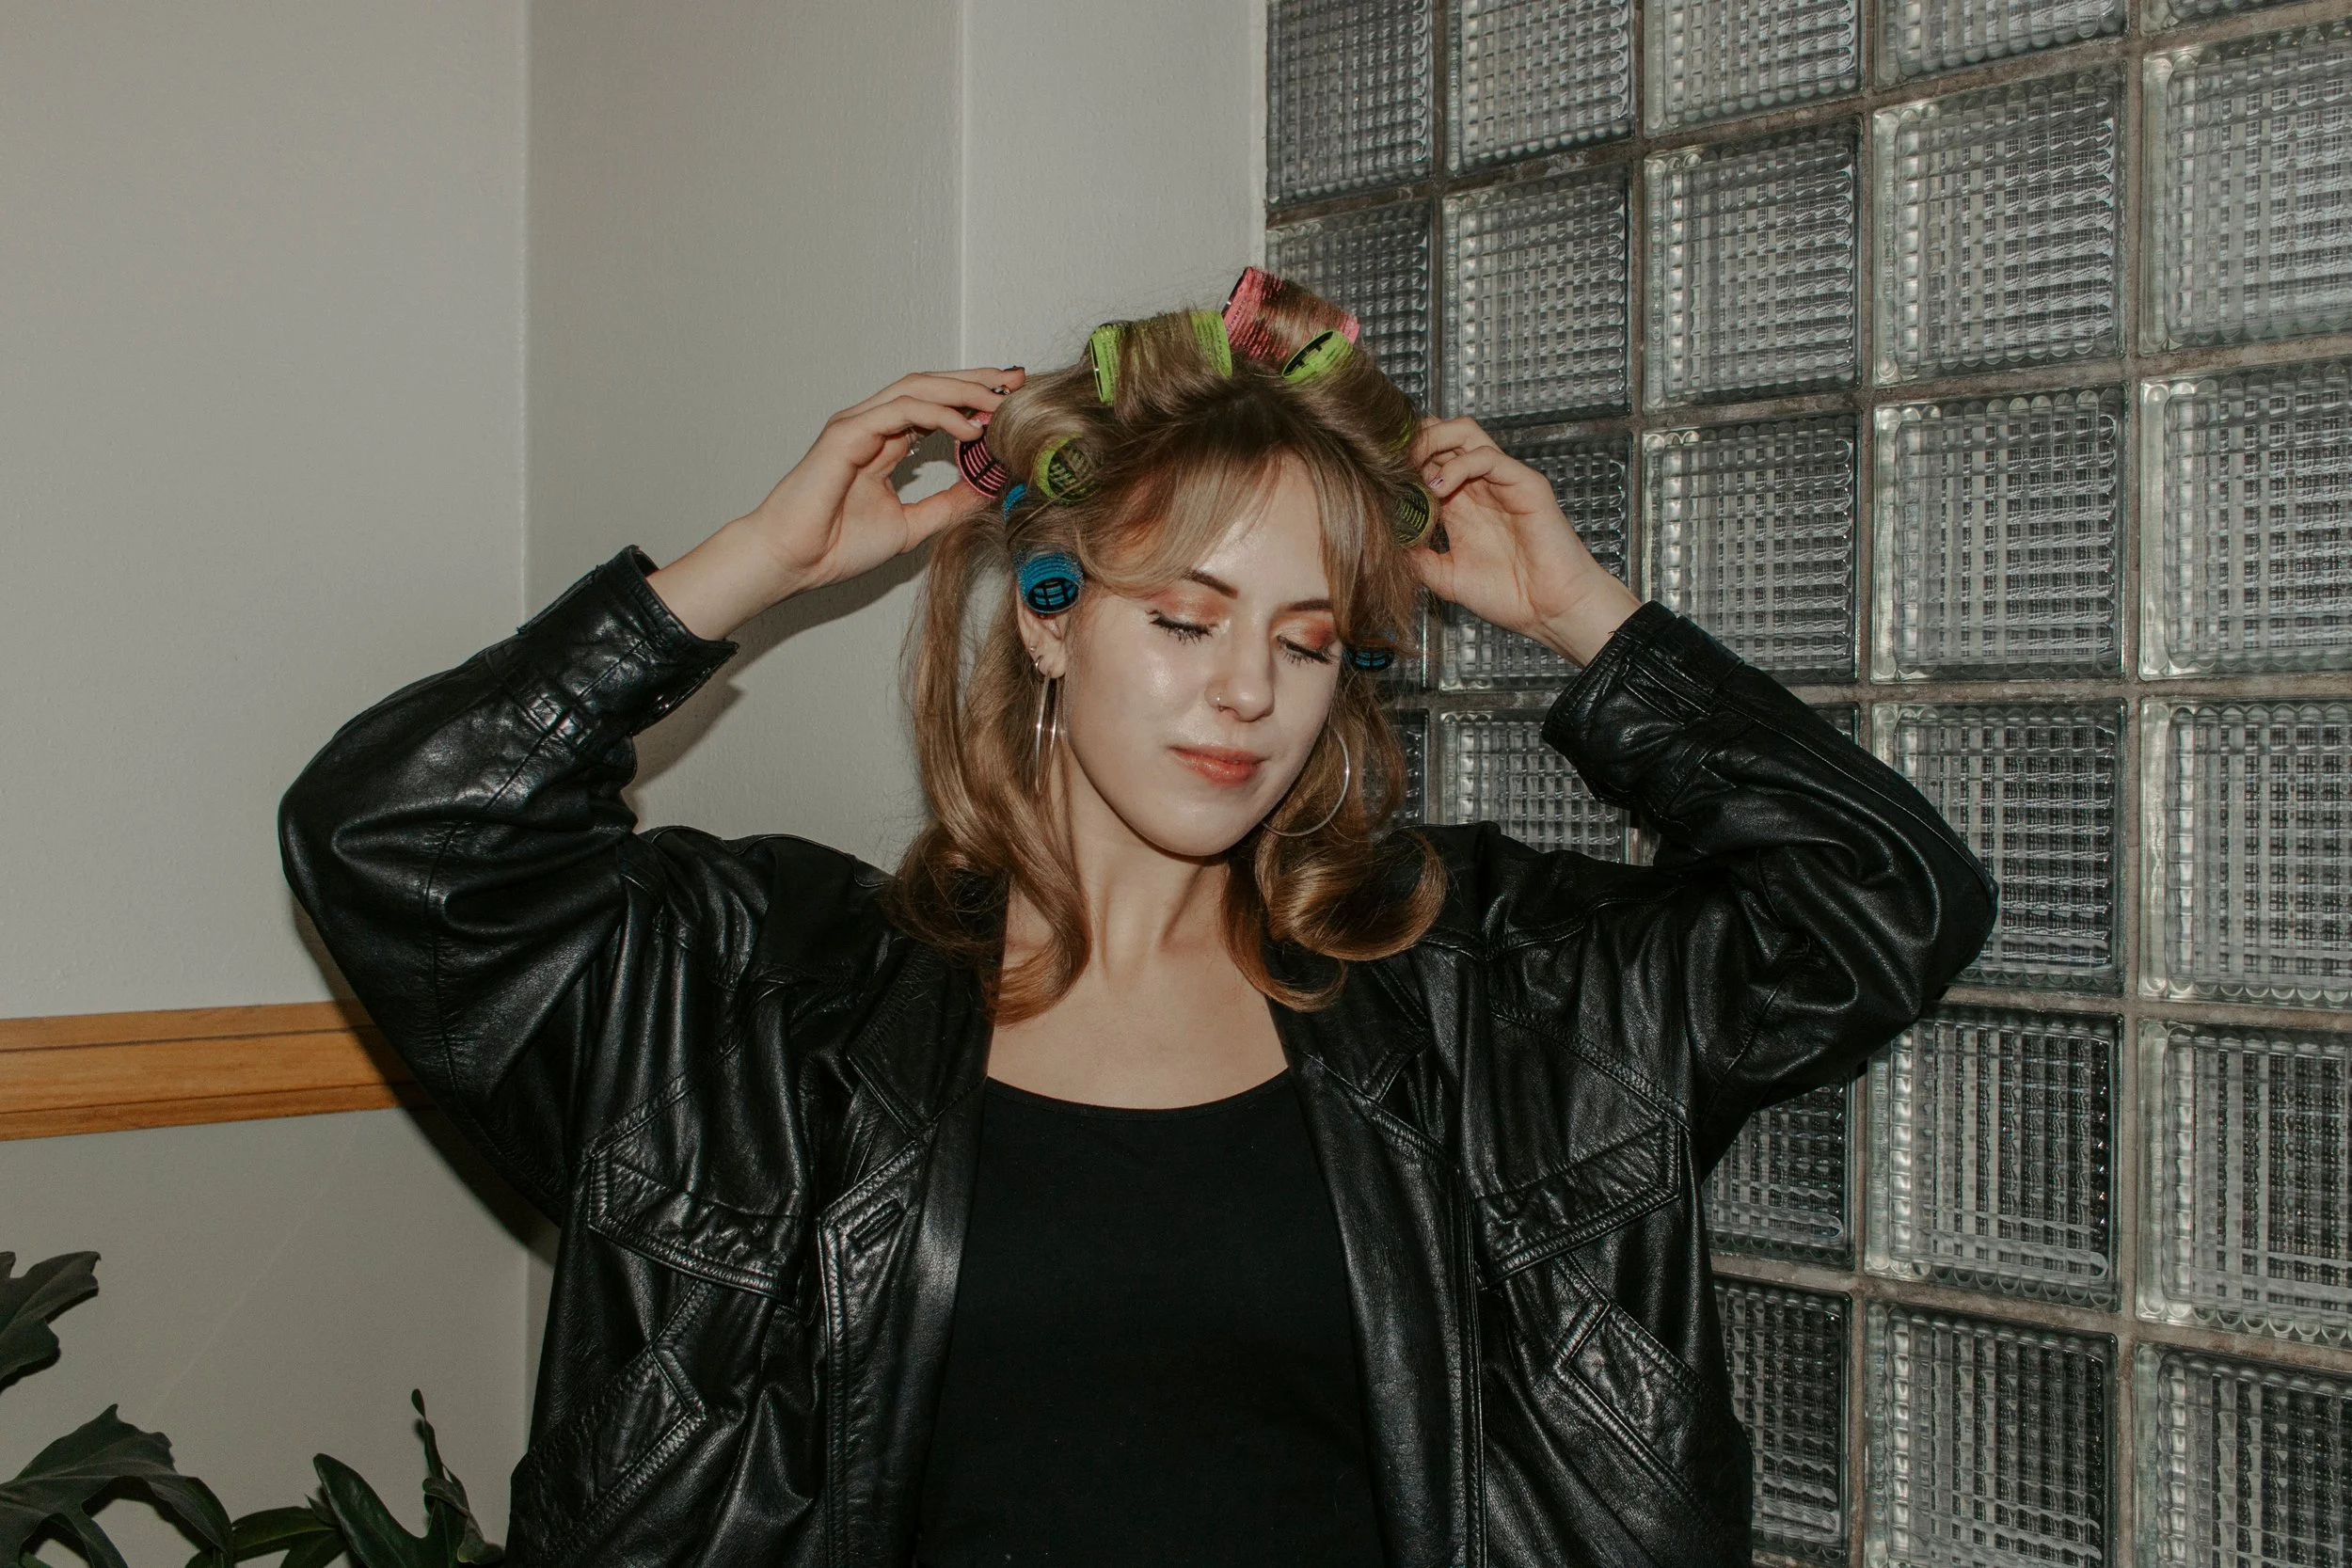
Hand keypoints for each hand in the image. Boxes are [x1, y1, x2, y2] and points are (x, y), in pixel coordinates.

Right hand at [648, 367, 1023, 638]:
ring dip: (963, 390)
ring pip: (918, 388)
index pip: (934, 405)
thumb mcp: (913, 525)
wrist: (795, 561)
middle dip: (975, 380)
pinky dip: (939, 414)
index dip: (972, 398)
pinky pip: (901, 410)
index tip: (1013, 403)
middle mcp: (871, 425)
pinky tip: (969, 428)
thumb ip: (948, 504)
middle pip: (930, 385)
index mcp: (883, 442)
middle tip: (1017, 383)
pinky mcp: (847, 432)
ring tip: (1000, 402)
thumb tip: (988, 489)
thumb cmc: (837, 546)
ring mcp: (858, 424)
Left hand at [1405, 416, 1640, 665]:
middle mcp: (1479, 487)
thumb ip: (1417, 557)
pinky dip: (1458, 465)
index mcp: (1460, 504)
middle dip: (1412, 442)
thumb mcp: (1445, 577)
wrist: (1550, 612)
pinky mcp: (1524, 483)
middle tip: (1389, 462)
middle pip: (1442, 436)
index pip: (1427, 460)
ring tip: (1412, 467)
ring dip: (1432, 441)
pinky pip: (1488, 457)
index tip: (1374, 474)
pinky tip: (1439, 488)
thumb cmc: (1508, 596)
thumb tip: (1382, 541)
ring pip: (1464, 432)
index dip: (1401, 460)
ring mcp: (1502, 481)